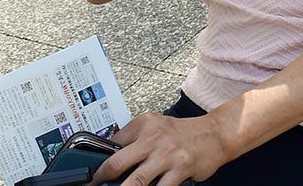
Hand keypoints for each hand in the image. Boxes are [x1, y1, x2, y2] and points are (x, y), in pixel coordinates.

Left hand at [90, 113, 228, 185]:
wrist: (215, 133)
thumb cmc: (183, 134)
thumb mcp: (156, 127)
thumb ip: (134, 140)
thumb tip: (108, 160)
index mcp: (143, 124)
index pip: (111, 144)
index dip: (96, 163)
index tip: (87, 176)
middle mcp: (153, 137)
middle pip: (115, 164)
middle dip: (98, 181)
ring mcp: (167, 154)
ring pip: (134, 182)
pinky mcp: (180, 169)